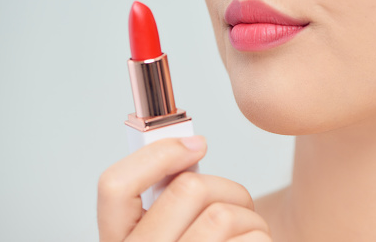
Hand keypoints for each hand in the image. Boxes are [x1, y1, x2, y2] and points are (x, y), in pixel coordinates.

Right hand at [97, 136, 271, 241]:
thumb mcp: (169, 231)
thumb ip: (168, 202)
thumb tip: (191, 148)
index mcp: (121, 241)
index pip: (115, 185)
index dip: (158, 154)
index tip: (196, 144)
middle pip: (189, 189)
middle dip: (227, 187)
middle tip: (237, 201)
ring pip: (225, 215)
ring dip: (250, 217)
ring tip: (248, 231)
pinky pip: (252, 241)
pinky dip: (261, 238)